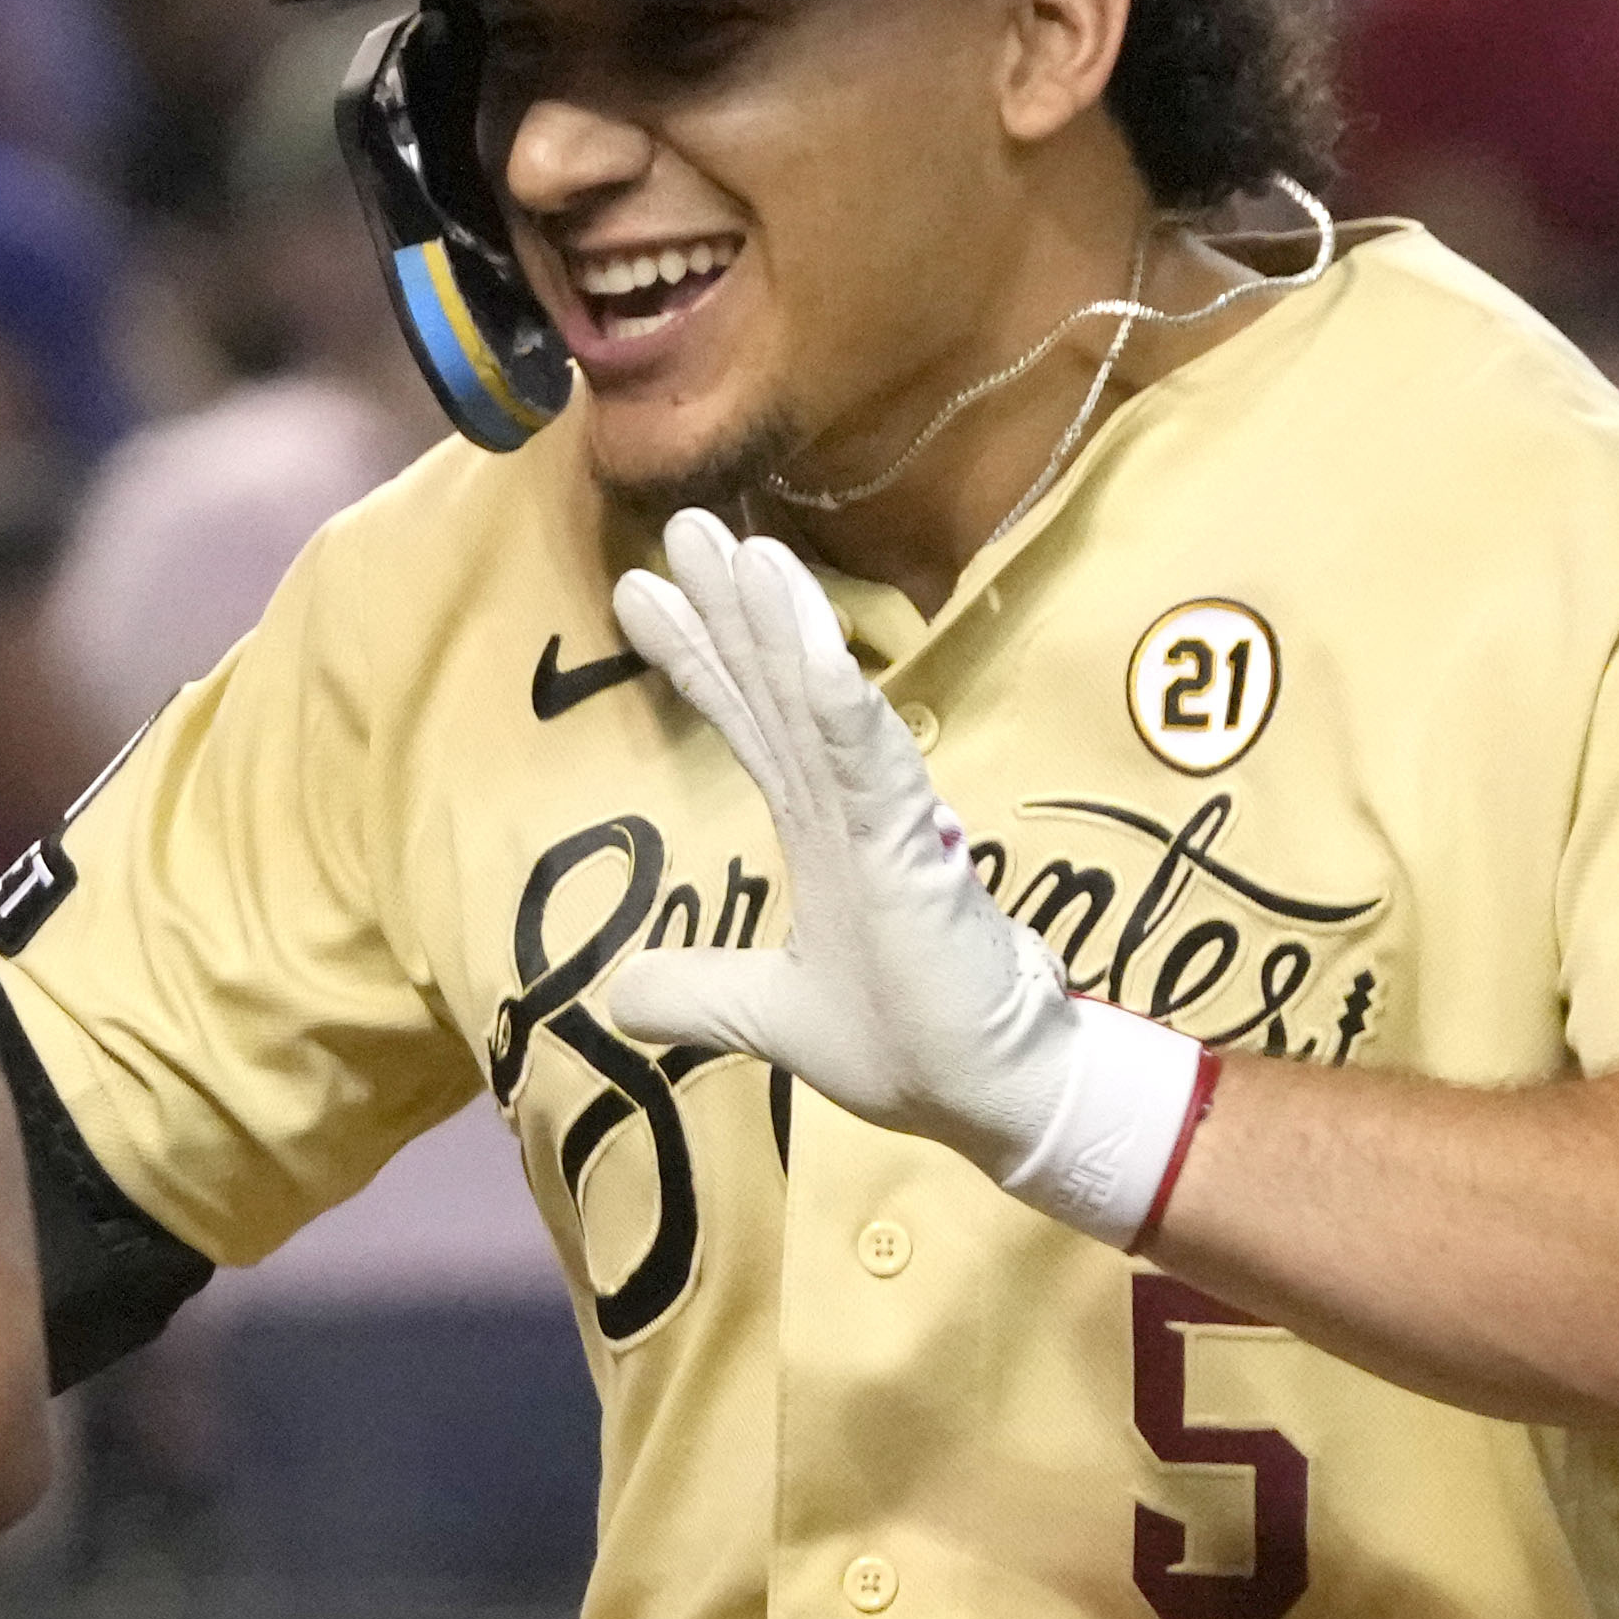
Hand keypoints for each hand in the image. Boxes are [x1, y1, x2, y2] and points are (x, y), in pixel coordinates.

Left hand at [577, 510, 1216, 1245]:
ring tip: (734, 543)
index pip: (747, 727)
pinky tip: (796, 631)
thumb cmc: (910, 1044)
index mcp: (820, 835)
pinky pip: (863, 756)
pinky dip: (828, 691)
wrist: (1000, 1093)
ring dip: (774, 620)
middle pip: (771, 691)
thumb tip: (618, 994)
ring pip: (815, 703)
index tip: (640, 594)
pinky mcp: (913, 849)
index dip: (698, 659)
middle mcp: (848, 810)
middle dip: (724, 609)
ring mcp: (882, 822)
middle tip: (680, 524)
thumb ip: (703, 993)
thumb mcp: (772, 1021)